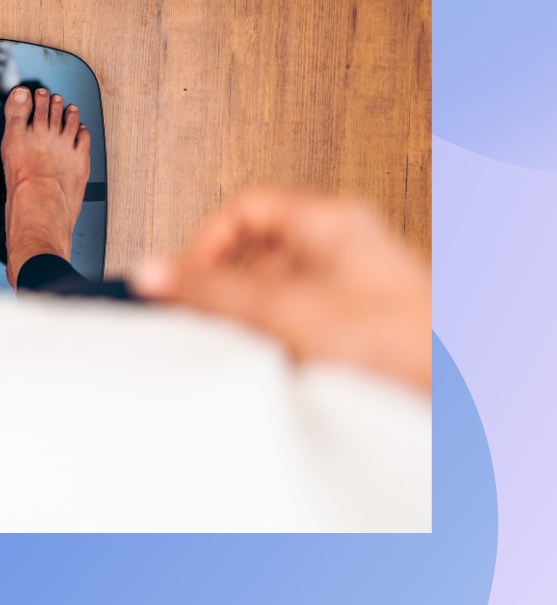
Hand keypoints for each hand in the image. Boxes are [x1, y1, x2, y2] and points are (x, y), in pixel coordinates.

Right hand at [131, 190, 430, 391]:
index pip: (242, 208)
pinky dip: (278, 342)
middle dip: (226, 290)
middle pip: (253, 253)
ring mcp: (349, 287)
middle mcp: (341, 246)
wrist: (451, 396)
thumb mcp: (284, 308)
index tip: (184, 280)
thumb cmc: (398, 341)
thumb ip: (212, 291)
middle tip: (206, 317)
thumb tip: (153, 274)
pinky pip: (294, 324)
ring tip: (252, 345)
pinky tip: (280, 364)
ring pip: (273, 293)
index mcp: (329, 218)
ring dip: (254, 320)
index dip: (205, 242)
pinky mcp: (354, 328)